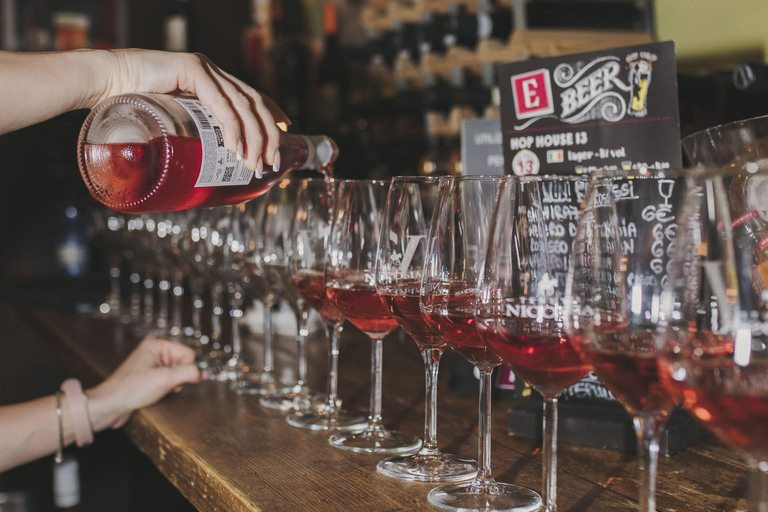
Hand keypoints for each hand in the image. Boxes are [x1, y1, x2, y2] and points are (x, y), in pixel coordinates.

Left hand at [87, 337, 204, 429]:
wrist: (108, 407)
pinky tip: (153, 394)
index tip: (174, 379)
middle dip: (177, 379)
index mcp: (157, 345)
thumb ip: (190, 373)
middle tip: (162, 385)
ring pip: (177, 375)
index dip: (186, 369)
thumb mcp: (166, 379)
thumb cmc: (131, 389)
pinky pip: (168, 382)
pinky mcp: (148, 378)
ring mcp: (151, 365)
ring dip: (171, 386)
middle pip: (183, 364)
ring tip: (155, 390)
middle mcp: (154, 352)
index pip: (188, 354)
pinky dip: (165, 390)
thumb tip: (206, 373)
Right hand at [98, 49, 288, 172]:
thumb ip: (190, 131)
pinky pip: (220, 103)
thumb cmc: (133, 106)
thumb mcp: (171, 120)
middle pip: (255, 103)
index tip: (287, 131)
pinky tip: (236, 147)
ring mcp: (204, 69)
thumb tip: (202, 164)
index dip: (273, 113)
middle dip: (269, 136)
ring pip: (243, 106)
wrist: (102, 83)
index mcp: (212, 80)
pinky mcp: (191, 70)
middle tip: (271, 163)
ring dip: (254, 138)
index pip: (252, 96)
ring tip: (255, 164)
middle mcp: (213, 72)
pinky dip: (232, 127)